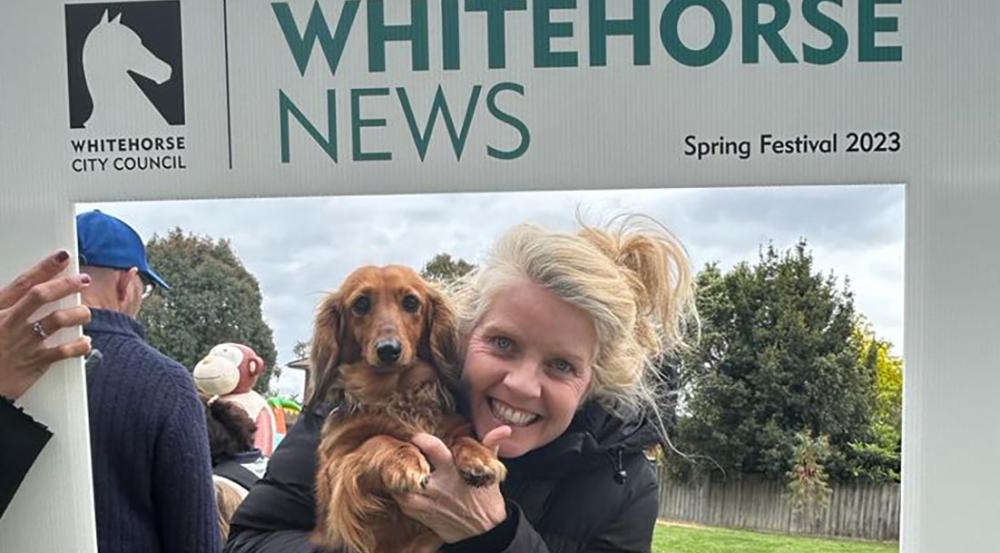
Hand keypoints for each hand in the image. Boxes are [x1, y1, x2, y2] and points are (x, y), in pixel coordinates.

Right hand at [0, 251, 91, 399]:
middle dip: (65, 285)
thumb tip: (27, 291)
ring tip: (86, 312)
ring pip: (57, 320)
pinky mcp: (34, 363)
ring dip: (77, 314)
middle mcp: (10, 324)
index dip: (45, 268)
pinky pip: (63, 351)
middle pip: (41, 296)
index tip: (62, 257)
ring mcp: (23, 343)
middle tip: (83, 280)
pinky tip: (86, 342)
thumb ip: (8, 306)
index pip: (23, 284)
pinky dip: (79, 346)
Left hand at [394, 426, 511, 543]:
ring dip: (397, 478)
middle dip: (404, 461)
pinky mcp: (423, 516)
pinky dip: (399, 494)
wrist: (485, 531)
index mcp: (453, 471)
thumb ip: (491, 445)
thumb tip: (503, 429)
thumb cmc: (486, 497)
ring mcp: (429, 503)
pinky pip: (402, 504)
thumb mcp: (490, 470)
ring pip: (402, 489)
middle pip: (411, 470)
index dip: (422, 440)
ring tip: (396, 469)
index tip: (417, 437)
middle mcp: (438, 487)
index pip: (434, 450)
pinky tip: (401, 486)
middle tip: (400, 453)